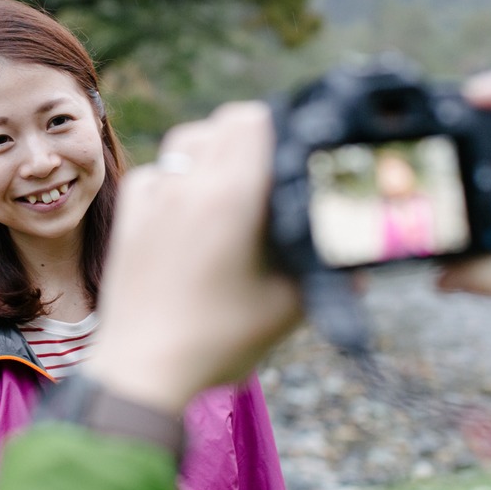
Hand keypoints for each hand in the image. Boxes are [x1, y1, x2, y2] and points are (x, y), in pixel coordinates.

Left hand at [85, 102, 302, 414]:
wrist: (143, 368)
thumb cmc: (220, 340)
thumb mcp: (288, 306)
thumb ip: (323, 272)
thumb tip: (360, 262)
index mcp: (232, 195)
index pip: (256, 120)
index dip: (282, 123)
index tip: (297, 147)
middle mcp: (189, 183)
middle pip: (224, 121)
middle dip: (253, 133)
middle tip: (272, 165)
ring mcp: (154, 195)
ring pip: (188, 138)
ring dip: (214, 146)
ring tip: (233, 182)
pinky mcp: (130, 213)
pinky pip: (160, 168)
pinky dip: (179, 174)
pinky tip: (192, 204)